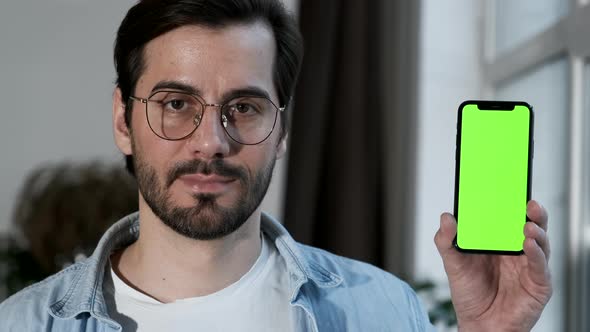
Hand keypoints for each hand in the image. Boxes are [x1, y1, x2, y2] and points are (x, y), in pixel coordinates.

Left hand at [434, 200, 551, 331]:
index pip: (508, 217)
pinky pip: (540, 266)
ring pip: (540, 242)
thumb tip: (446, 216)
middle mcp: (516, 250)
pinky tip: (529, 244)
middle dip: (532, 212)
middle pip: (530, 224)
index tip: (508, 187)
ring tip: (527, 225)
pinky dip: (537, 254)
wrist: (479, 324)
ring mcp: (529, 265)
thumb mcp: (453, 263)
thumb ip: (446, 241)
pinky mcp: (538, 283)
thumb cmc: (469, 293)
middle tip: (527, 202)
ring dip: (536, 231)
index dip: (510, 202)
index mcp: (498, 241)